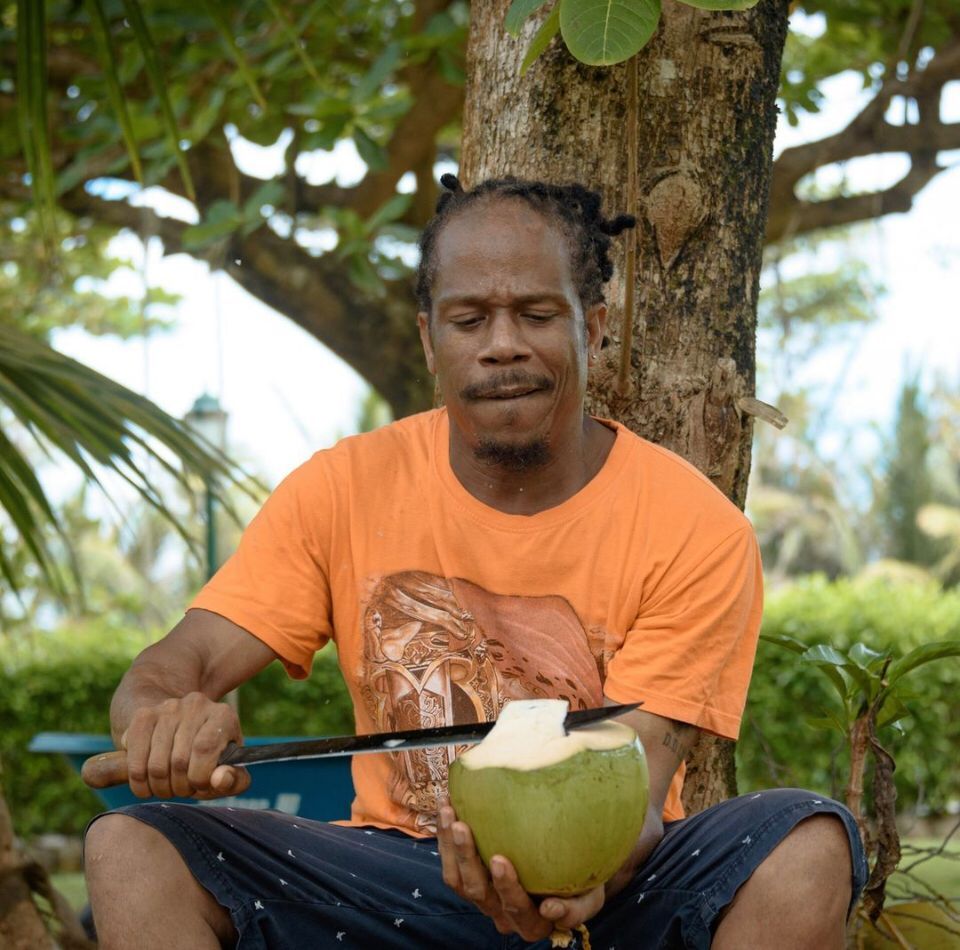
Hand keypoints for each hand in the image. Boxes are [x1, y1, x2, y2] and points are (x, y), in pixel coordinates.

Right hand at [120, 692, 249, 799]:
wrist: (180, 732)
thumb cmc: (210, 759)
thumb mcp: (229, 770)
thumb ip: (235, 780)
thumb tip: (219, 779)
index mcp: (223, 715)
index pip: (205, 748)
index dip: (199, 777)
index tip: (199, 786)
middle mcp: (196, 704)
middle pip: (179, 760)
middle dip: (179, 787)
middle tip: (182, 790)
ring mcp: (167, 708)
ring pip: (155, 765)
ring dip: (159, 787)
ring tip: (168, 787)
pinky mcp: (143, 716)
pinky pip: (134, 760)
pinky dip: (138, 781)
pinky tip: (147, 783)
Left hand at [437, 801, 604, 940]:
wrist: (569, 871)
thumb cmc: (582, 883)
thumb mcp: (590, 898)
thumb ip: (575, 909)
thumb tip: (551, 909)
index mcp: (531, 922)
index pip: (515, 908)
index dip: (506, 887)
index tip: (500, 859)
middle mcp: (502, 913)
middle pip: (478, 891)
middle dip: (468, 857)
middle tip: (462, 825)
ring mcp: (483, 897)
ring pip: (457, 879)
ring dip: (450, 844)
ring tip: (448, 810)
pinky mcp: (469, 878)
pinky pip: (450, 862)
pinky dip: (445, 835)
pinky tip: (447, 804)